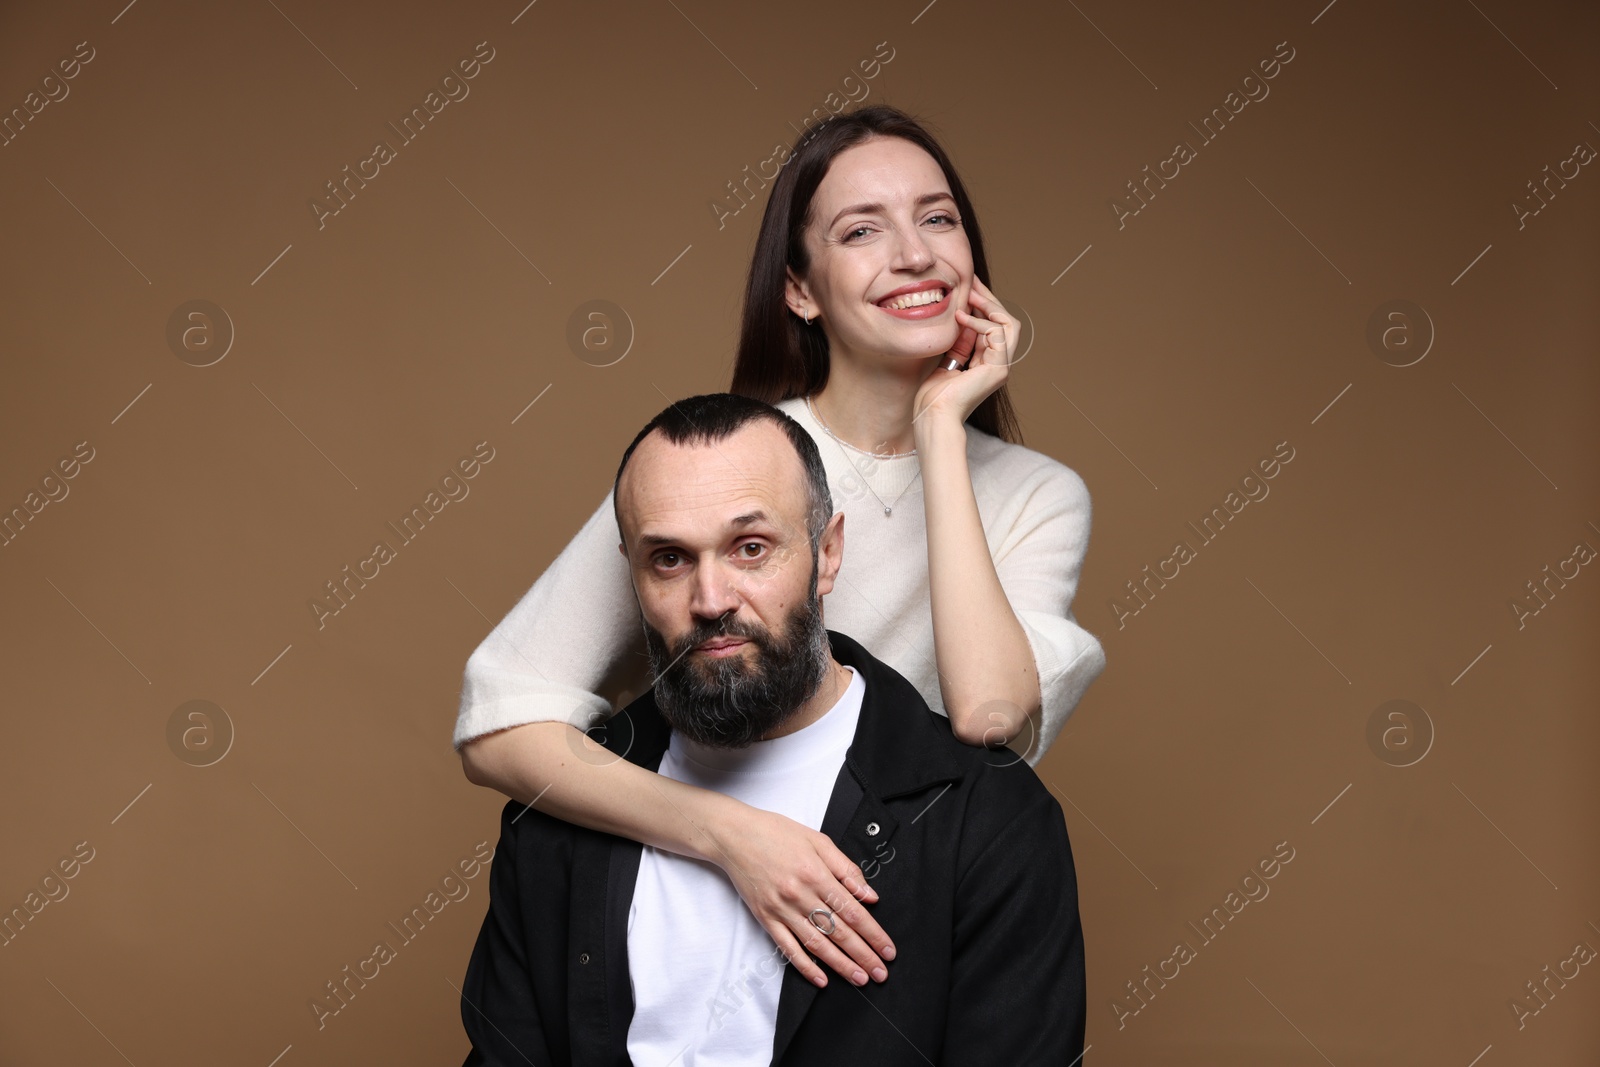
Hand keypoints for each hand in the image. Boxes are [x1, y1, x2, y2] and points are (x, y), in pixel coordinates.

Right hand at [710, 804, 895, 987]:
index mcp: (816, 874)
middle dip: (863, 955)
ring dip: (840, 965)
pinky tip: (821, 978)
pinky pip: (787, 948)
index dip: (873, 933)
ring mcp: (781, 909)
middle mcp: (800, 895)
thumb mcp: (818, 841)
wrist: (734, 836)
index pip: (852, 911)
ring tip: (859, 978)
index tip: (887, 949)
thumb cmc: (776, 833)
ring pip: (817, 944)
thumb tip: (869, 895)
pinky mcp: (766, 919)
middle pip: (838, 932)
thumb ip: (846, 869)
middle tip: (881, 973)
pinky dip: (805, 966)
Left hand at [913, 276, 1016, 428]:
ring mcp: (1001, 367)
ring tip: (969, 295)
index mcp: (988, 364)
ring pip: (1008, 324)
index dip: (982, 305)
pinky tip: (960, 318)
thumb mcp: (947, 360)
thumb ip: (959, 342)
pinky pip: (997, 333)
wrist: (933, 417)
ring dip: (989, 305)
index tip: (966, 287)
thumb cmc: (934, 396)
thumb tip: (964, 317)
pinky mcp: (998, 368)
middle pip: (1005, 322)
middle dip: (988, 299)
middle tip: (971, 281)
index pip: (993, 326)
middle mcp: (999, 364)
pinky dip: (979, 322)